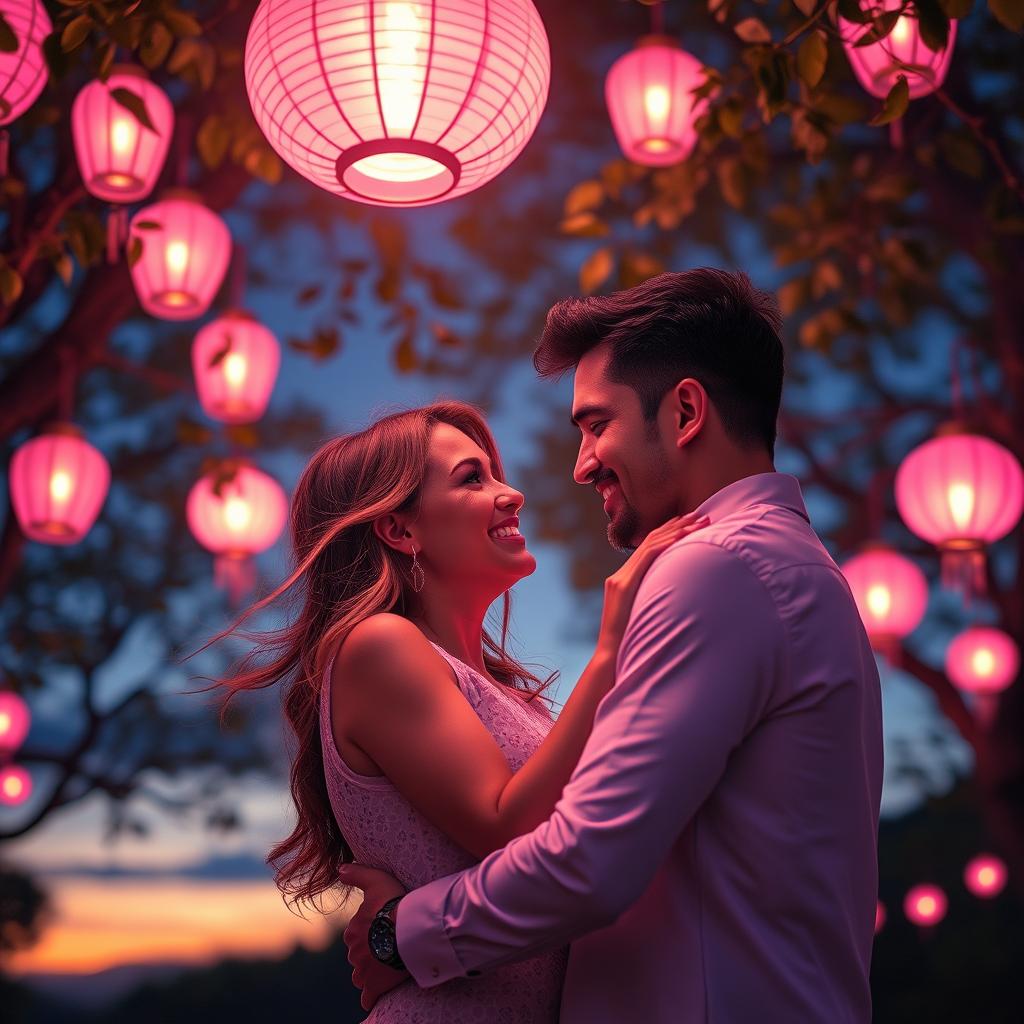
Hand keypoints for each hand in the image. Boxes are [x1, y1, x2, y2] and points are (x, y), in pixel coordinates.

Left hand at [339, 863, 409, 1011]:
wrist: (409, 930)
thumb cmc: (394, 903)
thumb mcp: (376, 880)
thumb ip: (357, 874)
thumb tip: (340, 868)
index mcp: (352, 931)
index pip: (355, 934)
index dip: (368, 931)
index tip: (382, 928)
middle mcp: (354, 952)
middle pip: (358, 955)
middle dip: (369, 952)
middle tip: (388, 946)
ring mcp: (363, 970)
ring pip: (361, 974)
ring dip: (369, 972)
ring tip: (385, 966)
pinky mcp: (375, 985)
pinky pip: (367, 997)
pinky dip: (370, 997)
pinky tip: (374, 996)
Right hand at [597, 510, 709, 654]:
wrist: (611, 657)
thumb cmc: (632, 643)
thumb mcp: (645, 616)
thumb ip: (655, 600)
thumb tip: (680, 598)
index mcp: (625, 581)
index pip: (649, 548)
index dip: (671, 532)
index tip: (692, 523)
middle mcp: (620, 575)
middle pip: (650, 541)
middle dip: (677, 525)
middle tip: (700, 514)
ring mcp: (619, 579)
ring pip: (650, 545)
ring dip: (677, 531)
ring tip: (698, 521)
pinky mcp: (622, 585)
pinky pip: (647, 558)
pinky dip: (666, 544)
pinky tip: (683, 536)